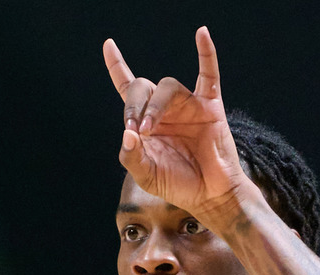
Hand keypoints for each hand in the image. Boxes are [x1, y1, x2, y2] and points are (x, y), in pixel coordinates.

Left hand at [103, 27, 252, 217]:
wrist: (209, 195)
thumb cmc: (177, 185)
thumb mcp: (146, 176)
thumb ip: (131, 157)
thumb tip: (127, 133)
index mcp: (145, 123)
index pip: (127, 88)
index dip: (117, 66)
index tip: (109, 45)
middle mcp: (165, 110)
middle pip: (144, 87)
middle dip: (134, 105)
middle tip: (136, 130)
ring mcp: (187, 106)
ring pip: (168, 86)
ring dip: (155, 105)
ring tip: (149, 129)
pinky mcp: (210, 106)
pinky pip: (208, 74)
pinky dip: (206, 52)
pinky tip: (201, 34)